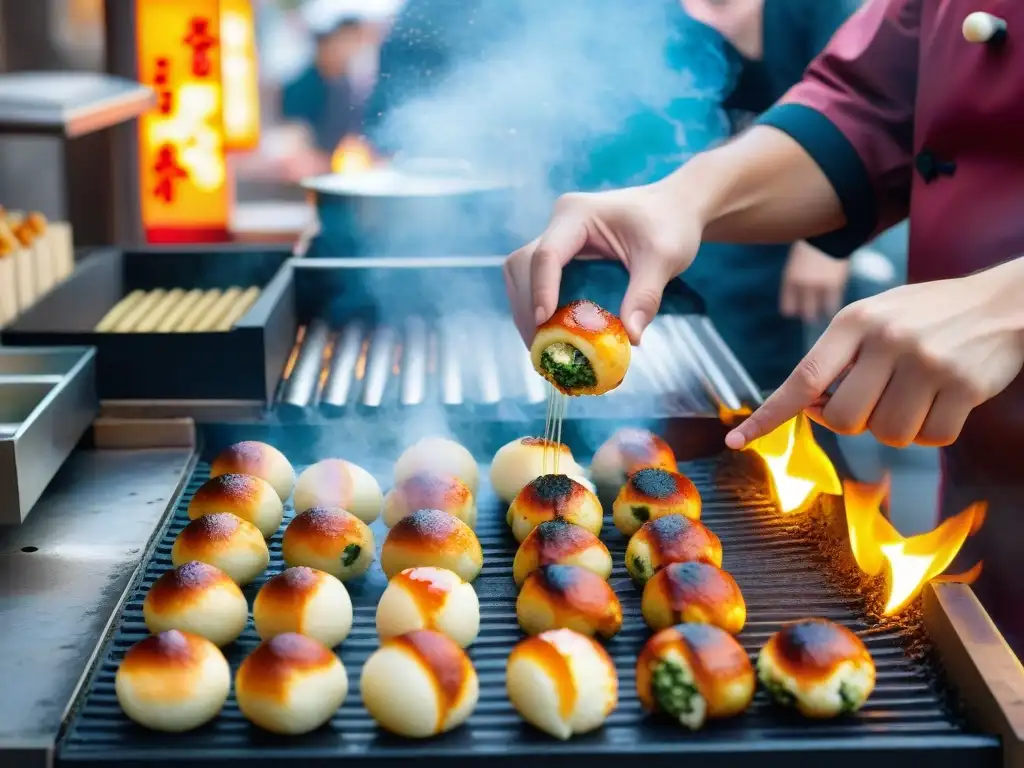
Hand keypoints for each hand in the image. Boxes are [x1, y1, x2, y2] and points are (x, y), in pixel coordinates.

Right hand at [503, 185, 701, 344]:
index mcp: (577, 214)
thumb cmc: (669, 225)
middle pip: (523, 265)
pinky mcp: (560, 255)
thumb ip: (646, 295)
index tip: (544, 323)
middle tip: (540, 345)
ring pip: (521, 273)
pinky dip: (536, 307)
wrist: (673, 209)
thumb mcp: (664, 258)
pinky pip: (535, 280)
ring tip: (542, 345)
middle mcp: (559, 223)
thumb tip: (631, 337)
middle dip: (526, 306)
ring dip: (525, 309)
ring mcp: (556, 238)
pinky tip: (549, 334)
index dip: (541, 290)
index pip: (546, 254)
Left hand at [726, 260, 1023, 448]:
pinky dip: (934, 430)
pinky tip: (944, 400)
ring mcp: (927, 362)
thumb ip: (840, 357)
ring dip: (898, 426)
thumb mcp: (876, 318)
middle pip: (846, 419)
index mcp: (855, 321)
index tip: (737, 440)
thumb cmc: (928, 317)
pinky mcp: (964, 386)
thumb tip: (810, 408)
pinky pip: (932, 438)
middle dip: (854, 422)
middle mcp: (887, 339)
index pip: (802, 378)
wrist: (1007, 301)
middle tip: (876, 400)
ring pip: (888, 434)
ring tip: (915, 394)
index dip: (769, 416)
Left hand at [780, 241, 849, 322]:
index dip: (792, 311)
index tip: (796, 312)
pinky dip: (833, 308)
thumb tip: (800, 292)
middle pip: (804, 312)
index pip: (788, 307)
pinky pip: (833, 304)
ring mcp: (819, 287)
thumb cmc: (811, 243)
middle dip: (807, 316)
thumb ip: (797, 277)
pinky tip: (833, 310)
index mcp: (790, 279)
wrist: (829, 233)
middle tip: (811, 318)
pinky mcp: (836, 285)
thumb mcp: (797, 261)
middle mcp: (803, 286)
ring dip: (820, 315)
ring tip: (823, 316)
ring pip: (819, 311)